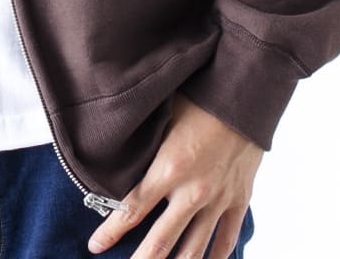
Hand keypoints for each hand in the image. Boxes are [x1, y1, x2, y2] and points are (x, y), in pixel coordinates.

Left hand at [87, 92, 262, 257]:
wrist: (244, 96)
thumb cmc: (198, 99)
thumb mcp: (163, 118)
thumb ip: (144, 145)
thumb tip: (118, 155)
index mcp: (169, 168)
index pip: (132, 209)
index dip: (111, 231)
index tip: (95, 246)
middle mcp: (193, 192)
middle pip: (161, 241)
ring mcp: (218, 200)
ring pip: (194, 249)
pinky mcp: (239, 201)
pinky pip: (226, 240)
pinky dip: (215, 258)